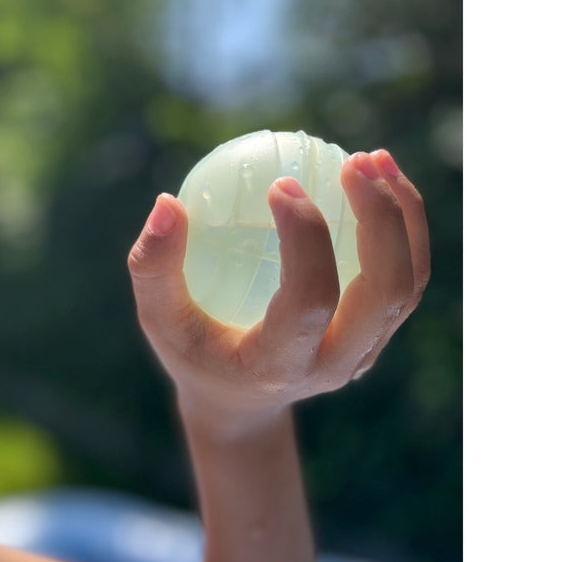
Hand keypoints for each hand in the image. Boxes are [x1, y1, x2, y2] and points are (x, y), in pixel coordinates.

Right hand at [127, 149, 429, 437]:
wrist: (240, 402)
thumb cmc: (192, 352)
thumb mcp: (158, 318)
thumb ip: (154, 266)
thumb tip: (168, 203)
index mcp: (278, 365)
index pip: (309, 301)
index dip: (306, 240)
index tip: (282, 185)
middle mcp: (333, 365)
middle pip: (384, 293)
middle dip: (381, 221)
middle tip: (354, 161)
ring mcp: (364, 353)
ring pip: (407, 283)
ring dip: (402, 216)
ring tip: (374, 158)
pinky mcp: (377, 335)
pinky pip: (406, 277)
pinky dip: (404, 226)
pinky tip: (380, 181)